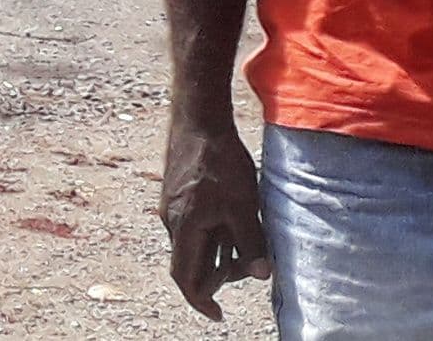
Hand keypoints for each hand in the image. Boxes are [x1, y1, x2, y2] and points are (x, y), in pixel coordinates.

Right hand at [161, 112, 269, 321]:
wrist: (198, 118)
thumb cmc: (219, 162)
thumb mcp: (243, 207)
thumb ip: (250, 243)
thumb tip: (260, 275)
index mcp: (184, 228)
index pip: (185, 278)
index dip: (200, 300)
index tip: (218, 314)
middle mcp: (171, 219)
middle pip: (191, 261)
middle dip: (218, 271)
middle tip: (248, 265)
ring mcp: (172, 203)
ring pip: (194, 240)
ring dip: (218, 248)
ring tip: (245, 235)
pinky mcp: (177, 189)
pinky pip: (193, 222)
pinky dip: (213, 229)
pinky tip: (234, 213)